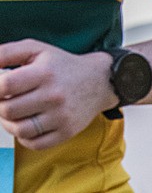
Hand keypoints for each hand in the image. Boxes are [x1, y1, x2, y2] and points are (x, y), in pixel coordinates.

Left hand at [0, 40, 115, 149]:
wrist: (99, 81)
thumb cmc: (62, 65)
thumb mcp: (37, 49)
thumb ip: (6, 53)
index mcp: (46, 73)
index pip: (5, 85)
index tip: (1, 88)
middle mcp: (54, 95)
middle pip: (7, 110)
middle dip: (1, 105)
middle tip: (8, 99)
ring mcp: (61, 116)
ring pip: (18, 130)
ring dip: (9, 123)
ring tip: (16, 113)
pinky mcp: (67, 132)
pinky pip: (33, 143)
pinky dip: (24, 137)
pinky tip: (29, 123)